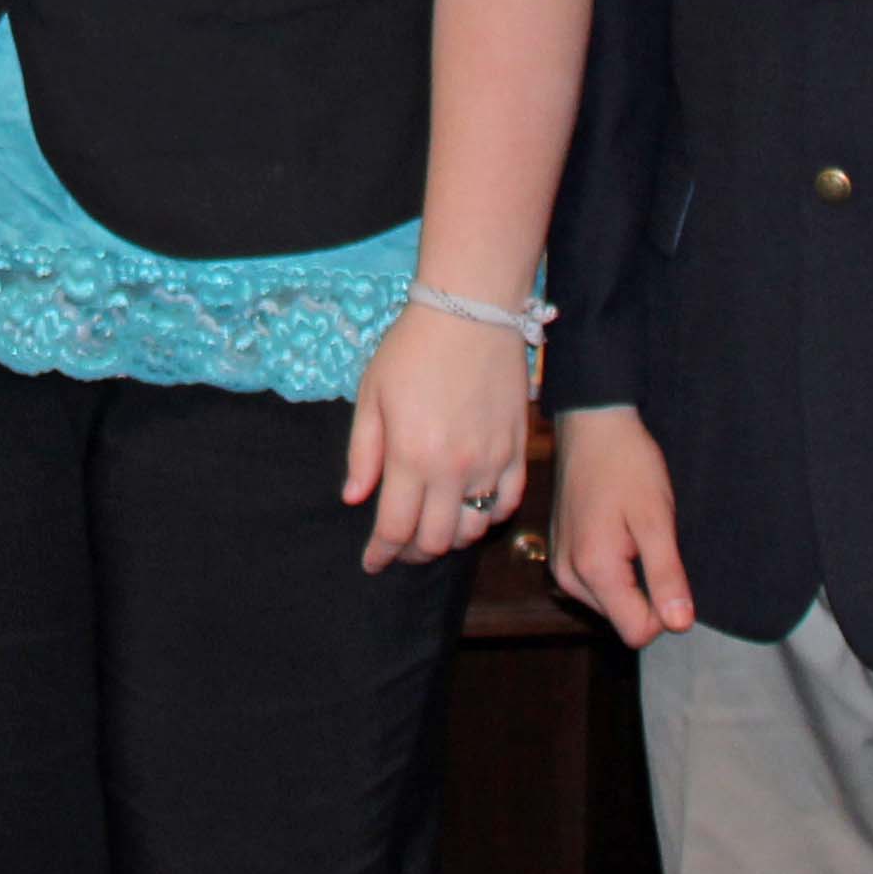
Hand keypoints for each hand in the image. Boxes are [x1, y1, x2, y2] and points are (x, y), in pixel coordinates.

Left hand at [347, 302, 530, 572]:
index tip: (372, 563)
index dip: (381, 554)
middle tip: (400, 545)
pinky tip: (473, 509)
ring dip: (452, 538)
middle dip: (413, 552)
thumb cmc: (412, 349)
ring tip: (435, 526)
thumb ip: (363, 452)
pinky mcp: (518, 450)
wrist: (470, 311)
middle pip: (436, 540)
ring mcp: (491, 461)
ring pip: (474, 529)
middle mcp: (453, 468)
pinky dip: (490, 516)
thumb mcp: (371, 395)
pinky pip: (508, 503)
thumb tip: (354, 498)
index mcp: (411, 455)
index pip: (395, 528)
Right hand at [549, 404, 694, 640]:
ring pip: (611, 604)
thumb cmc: (627, 465)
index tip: (668, 566)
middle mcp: (569, 576)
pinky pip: (597, 584)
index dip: (665, 610)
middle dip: (646, 591)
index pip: (637, 631)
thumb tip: (679, 625)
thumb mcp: (657, 519)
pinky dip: (615, 567)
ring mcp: (561, 566)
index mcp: (593, 569)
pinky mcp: (561, 555)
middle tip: (649, 541)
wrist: (591, 425)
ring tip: (632, 532)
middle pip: (623, 619)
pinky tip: (618, 531)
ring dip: (631, 578)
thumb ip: (666, 576)